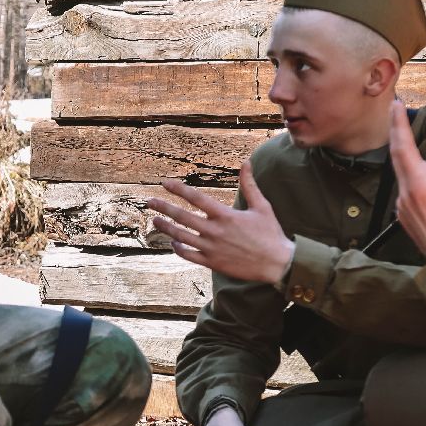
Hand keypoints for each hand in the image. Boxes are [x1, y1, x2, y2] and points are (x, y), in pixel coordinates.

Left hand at [148, 162, 293, 283]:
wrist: (277, 263)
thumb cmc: (271, 233)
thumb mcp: (262, 206)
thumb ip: (249, 184)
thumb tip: (246, 162)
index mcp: (225, 215)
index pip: (196, 198)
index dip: (178, 189)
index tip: (165, 183)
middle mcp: (214, 231)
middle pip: (182, 216)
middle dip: (163, 207)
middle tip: (149, 201)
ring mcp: (211, 248)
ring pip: (181, 237)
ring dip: (165, 228)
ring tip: (155, 220)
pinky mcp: (212, 263)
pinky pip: (189, 255)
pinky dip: (179, 249)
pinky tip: (173, 243)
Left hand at [389, 100, 425, 256]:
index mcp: (418, 187)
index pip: (404, 149)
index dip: (399, 125)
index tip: (395, 105)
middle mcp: (405, 195)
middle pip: (403, 158)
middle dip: (403, 136)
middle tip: (398, 110)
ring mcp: (402, 207)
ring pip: (415, 178)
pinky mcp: (405, 216)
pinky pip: (416, 192)